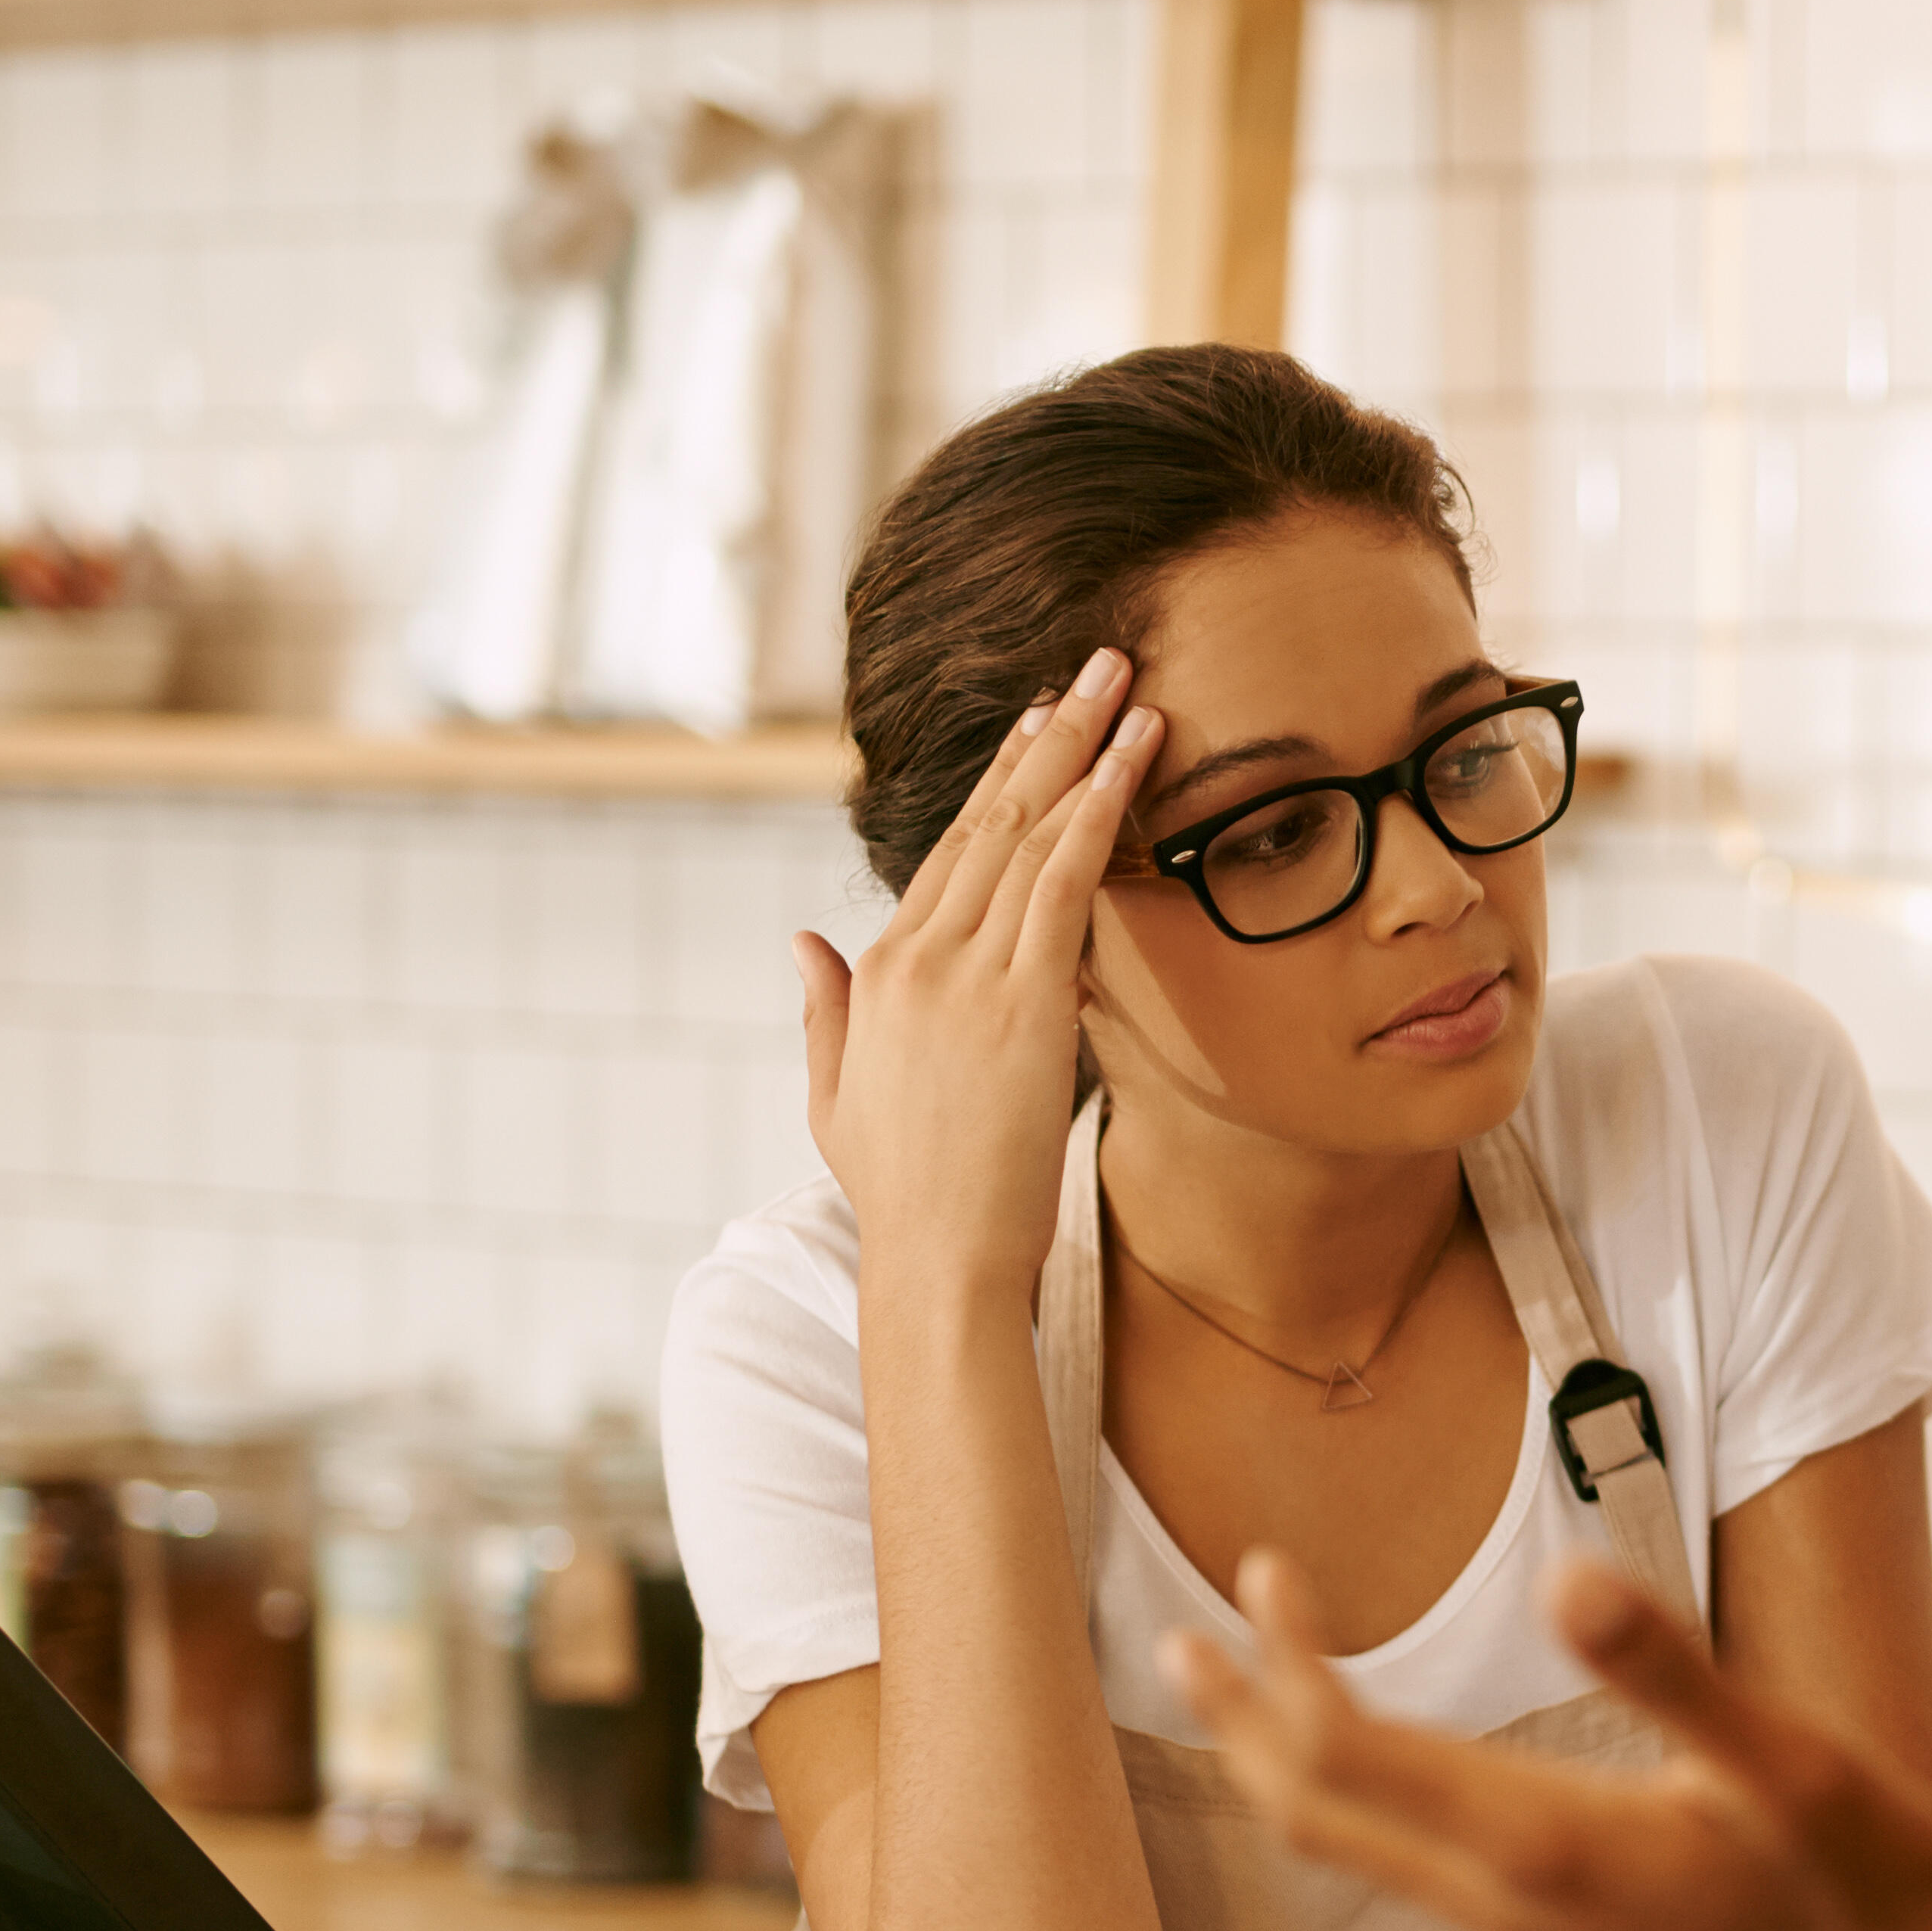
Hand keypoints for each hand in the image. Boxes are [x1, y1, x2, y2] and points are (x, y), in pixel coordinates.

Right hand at [797, 650, 1156, 1304]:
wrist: (937, 1261)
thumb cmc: (903, 1196)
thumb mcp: (837, 1096)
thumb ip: (822, 1010)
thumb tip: (802, 939)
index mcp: (878, 974)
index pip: (948, 855)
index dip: (998, 783)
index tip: (1038, 725)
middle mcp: (917, 958)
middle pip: (990, 821)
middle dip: (1048, 737)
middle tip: (1093, 669)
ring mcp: (966, 976)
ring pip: (1029, 834)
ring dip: (1084, 752)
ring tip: (1126, 686)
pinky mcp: (1021, 1003)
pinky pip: (1064, 886)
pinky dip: (1096, 817)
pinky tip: (1129, 764)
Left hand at [1168, 1551, 1931, 1930]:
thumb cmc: (1870, 1898)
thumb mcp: (1794, 1769)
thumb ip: (1672, 1674)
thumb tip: (1562, 1575)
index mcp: (1548, 1847)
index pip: (1348, 1755)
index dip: (1284, 1661)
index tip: (1263, 1573)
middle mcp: (1512, 1903)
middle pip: (1314, 1814)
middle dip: (1243, 1716)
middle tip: (1196, 1630)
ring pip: (1356, 1852)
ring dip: (1288, 1763)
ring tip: (1252, 1684)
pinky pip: (1409, 1872)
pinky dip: (1357, 1805)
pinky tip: (1378, 1767)